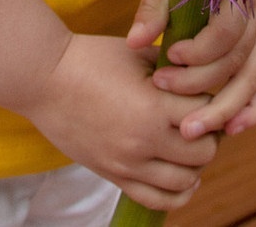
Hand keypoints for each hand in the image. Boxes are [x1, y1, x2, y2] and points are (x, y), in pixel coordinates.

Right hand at [22, 34, 217, 210]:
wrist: (45, 79)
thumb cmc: (91, 58)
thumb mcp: (137, 54)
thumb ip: (173, 66)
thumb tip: (202, 72)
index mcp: (153, 105)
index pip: (207, 114)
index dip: (210, 100)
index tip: (203, 91)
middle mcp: (144, 141)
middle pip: (204, 152)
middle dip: (209, 134)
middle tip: (201, 118)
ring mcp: (128, 164)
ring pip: (186, 182)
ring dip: (196, 164)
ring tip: (189, 144)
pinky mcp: (114, 176)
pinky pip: (158, 201)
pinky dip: (178, 193)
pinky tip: (181, 174)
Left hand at [127, 0, 255, 140]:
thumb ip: (153, 9)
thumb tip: (135, 42)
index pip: (227, 31)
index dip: (199, 51)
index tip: (169, 56)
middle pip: (239, 61)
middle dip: (201, 88)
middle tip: (165, 99)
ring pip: (254, 80)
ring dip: (225, 110)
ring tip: (192, 130)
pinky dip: (253, 110)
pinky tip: (230, 129)